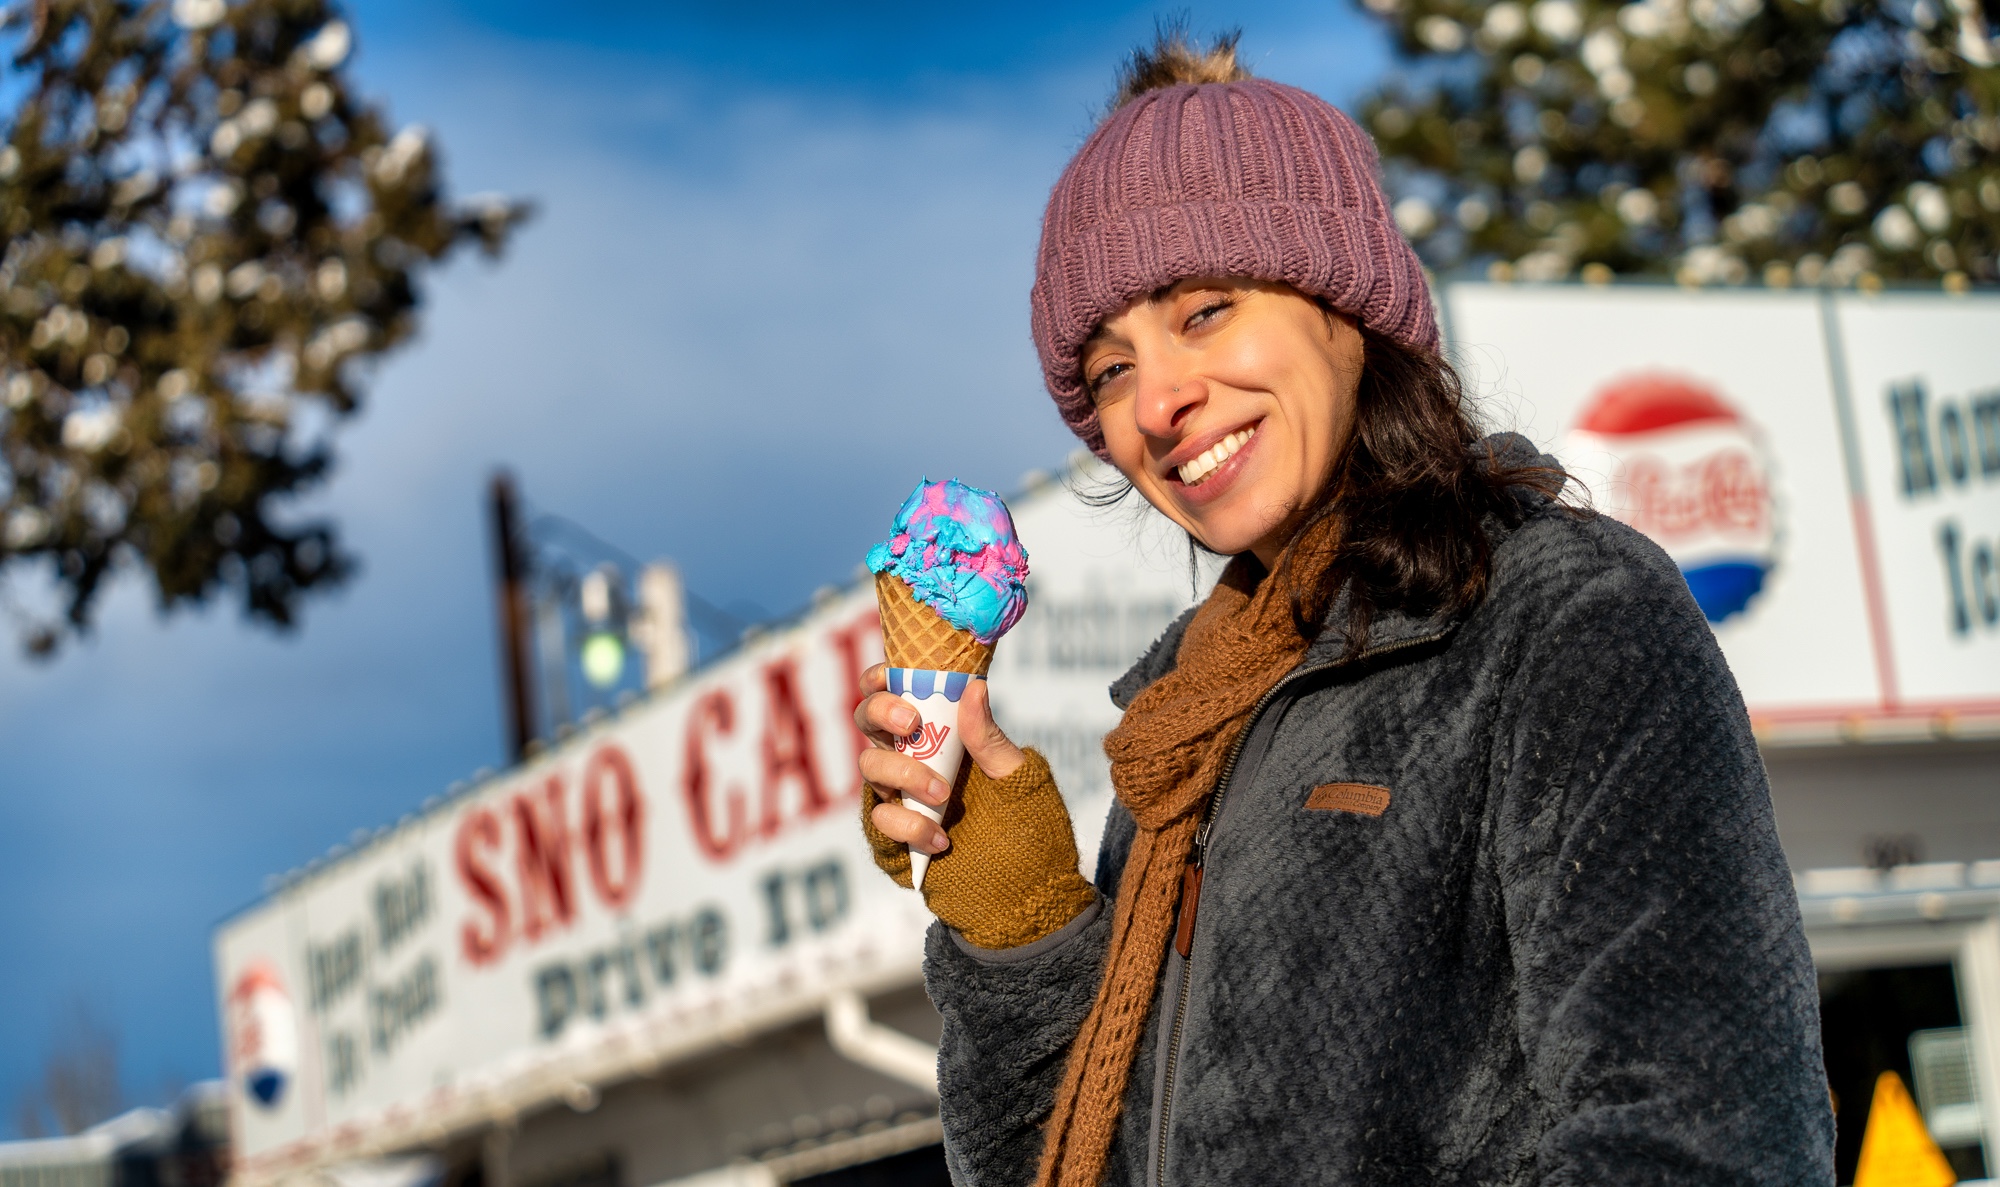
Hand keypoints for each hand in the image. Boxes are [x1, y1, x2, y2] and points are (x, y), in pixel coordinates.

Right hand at [854, 663, 1093, 947]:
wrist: (1028, 898)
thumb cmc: (1030, 830)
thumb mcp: (1018, 779)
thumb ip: (990, 738)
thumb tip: (975, 686)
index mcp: (942, 736)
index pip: (898, 695)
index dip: (882, 679)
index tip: (891, 675)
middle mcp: (913, 761)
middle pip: (868, 724)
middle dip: (882, 715)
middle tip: (912, 723)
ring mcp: (900, 800)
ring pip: (871, 769)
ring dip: (904, 776)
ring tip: (944, 798)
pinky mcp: (894, 839)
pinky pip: (879, 821)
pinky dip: (908, 826)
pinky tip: (942, 840)